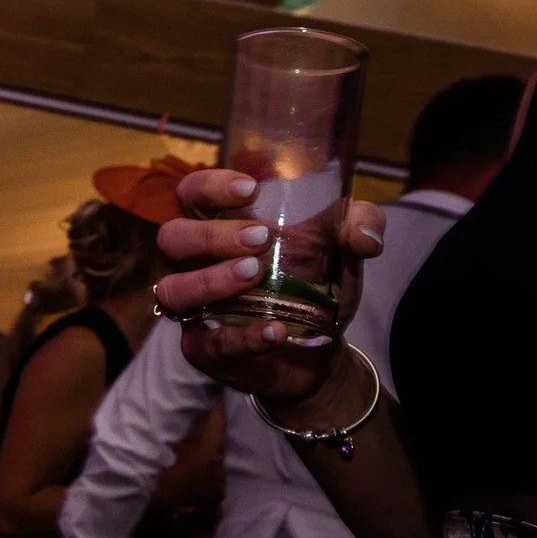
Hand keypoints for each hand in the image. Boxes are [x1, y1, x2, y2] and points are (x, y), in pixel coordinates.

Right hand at [153, 169, 384, 409]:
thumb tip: (363, 235)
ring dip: (210, 279)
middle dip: (211, 235)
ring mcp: (195, 309)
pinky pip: (209, 344)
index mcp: (218, 227)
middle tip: (260, 238)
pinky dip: (243, 338)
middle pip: (172, 237)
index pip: (191, 194)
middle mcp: (195, 265)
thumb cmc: (316, 285)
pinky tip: (276, 332)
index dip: (209, 186)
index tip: (250, 188)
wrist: (322, 351)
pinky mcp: (205, 350)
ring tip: (254, 274)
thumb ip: (360, 225)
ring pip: (174, 289)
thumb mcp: (343, 249)